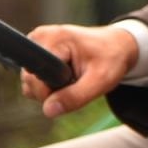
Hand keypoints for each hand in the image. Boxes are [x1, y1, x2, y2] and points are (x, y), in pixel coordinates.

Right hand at [21, 23, 138, 118]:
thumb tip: (48, 110)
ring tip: (73, 78)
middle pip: (29, 81)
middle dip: (51, 91)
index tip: (71, 86)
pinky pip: (33, 77)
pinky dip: (49, 82)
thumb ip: (75, 97)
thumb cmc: (112, 59)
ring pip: (29, 81)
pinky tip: (66, 75)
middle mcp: (41, 36)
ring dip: (50, 88)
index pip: (34, 78)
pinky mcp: (39, 48)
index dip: (50, 92)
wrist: (118, 45)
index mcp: (55, 39)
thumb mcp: (101, 80)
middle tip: (76, 82)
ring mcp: (38, 41)